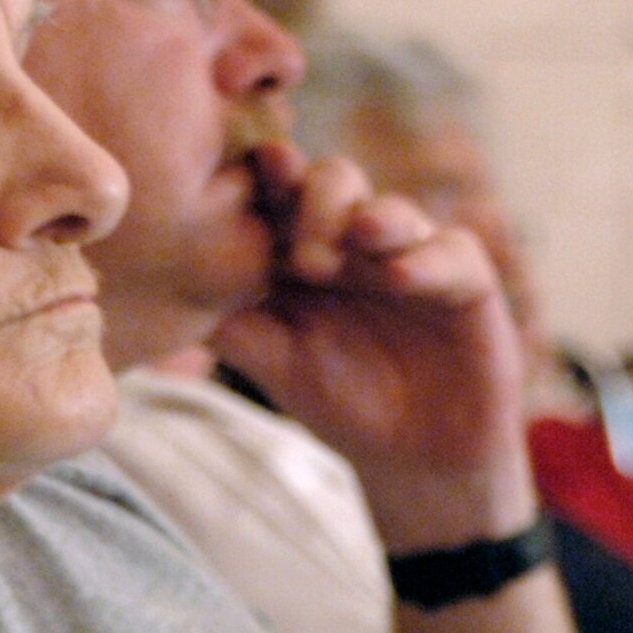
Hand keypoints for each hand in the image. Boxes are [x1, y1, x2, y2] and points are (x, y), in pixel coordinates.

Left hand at [209, 142, 534, 548]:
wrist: (417, 458)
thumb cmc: (342, 402)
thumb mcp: (275, 364)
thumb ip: (231, 324)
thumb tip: (166, 291)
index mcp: (305, 247)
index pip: (283, 195)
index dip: (268, 179)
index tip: (252, 173)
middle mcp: (357, 238)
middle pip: (335, 182)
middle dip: (315, 199)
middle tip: (302, 256)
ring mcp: (412, 251)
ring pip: (392, 208)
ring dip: (371, 217)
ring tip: (356, 236)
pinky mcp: (465, 277)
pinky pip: (451, 252)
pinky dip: (426, 258)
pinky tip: (401, 275)